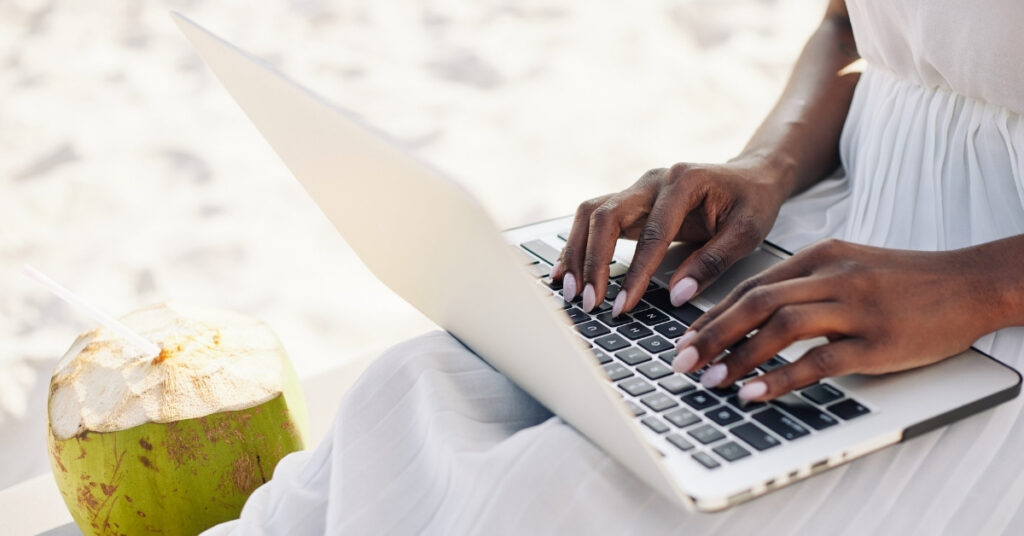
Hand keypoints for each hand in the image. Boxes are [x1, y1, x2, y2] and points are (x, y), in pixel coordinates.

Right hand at [553, 157, 791, 315]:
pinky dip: (578, 246)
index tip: (623, 305)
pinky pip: (593, 220)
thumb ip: (712, 263)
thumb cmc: (752, 203)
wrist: (751, 178)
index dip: (634, 273)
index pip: (651, 233)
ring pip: (590, 214)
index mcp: (684, 181)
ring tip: (570, 290)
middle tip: (589, 300)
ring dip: (577, 253)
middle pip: (605, 215)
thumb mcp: (747, 233)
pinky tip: (566, 271)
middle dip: (592, 261)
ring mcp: (637, 189)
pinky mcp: (630, 203)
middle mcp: (653, 181)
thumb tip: (676, 296)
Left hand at [674, 239, 1000, 400]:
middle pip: (757, 302)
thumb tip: (754, 315)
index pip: (753, 285)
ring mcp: (856, 307)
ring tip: (710, 379)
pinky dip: (781, 377)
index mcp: (820, 256)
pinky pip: (820, 360)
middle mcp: (833, 276)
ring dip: (739, 355)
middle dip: (712, 333)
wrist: (971, 283)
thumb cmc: (905, 281)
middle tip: (682, 361)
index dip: (714, 314)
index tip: (686, 339)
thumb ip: (805, 284)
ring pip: (782, 326)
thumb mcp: (850, 266)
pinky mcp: (878, 341)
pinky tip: (754, 392)